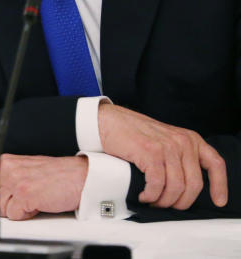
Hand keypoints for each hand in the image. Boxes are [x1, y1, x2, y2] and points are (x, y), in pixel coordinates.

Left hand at [0, 154, 86, 219]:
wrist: (80, 177)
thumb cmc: (56, 176)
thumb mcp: (24, 172)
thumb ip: (3, 182)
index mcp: (4, 163)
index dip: (2, 199)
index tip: (16, 196)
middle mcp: (6, 170)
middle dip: (9, 206)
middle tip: (29, 197)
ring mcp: (15, 182)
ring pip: (3, 210)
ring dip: (19, 210)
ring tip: (36, 198)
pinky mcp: (24, 194)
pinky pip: (15, 215)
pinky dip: (28, 215)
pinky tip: (40, 202)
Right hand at [99, 104, 226, 208]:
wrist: (107, 121)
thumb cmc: (132, 133)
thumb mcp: (165, 140)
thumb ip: (179, 156)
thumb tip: (185, 188)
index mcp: (190, 139)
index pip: (215, 163)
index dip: (220, 185)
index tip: (218, 201)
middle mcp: (182, 142)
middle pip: (194, 184)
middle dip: (181, 201)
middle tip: (167, 205)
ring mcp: (167, 146)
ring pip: (176, 187)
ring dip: (163, 201)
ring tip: (152, 201)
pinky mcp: (150, 152)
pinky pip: (158, 184)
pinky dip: (151, 195)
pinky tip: (144, 196)